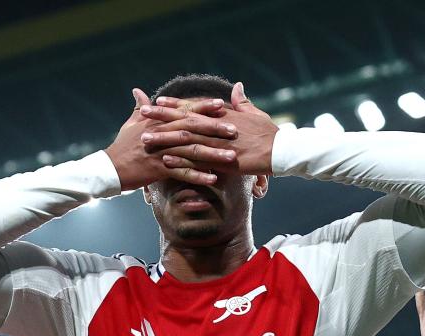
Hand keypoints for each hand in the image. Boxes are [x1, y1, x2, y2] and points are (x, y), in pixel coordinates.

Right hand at [104, 88, 236, 189]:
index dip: (203, 107)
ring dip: (212, 154)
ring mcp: (160, 152)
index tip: (222, 104)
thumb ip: (139, 108)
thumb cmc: (121, 146)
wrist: (108, 169)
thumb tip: (138, 91)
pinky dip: (198, 176)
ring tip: (231, 156)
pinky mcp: (157, 170)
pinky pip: (181, 174)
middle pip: (192, 129)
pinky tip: (213, 178)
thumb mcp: (130, 124)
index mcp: (158, 123)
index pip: (184, 112)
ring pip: (191, 152)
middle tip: (235, 130)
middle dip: (214, 129)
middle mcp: (161, 135)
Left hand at [143, 82, 277, 175]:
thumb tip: (237, 87)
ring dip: (165, 139)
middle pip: (185, 120)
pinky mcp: (223, 160)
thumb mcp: (257, 114)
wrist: (282, 151)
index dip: (175, 105)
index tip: (158, 101)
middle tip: (142, 113)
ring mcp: (219, 144)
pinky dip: (182, 160)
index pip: (195, 108)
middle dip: (162, 117)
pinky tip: (165, 160)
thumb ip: (243, 102)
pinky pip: (198, 160)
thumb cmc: (271, 134)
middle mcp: (218, 127)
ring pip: (187, 139)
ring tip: (145, 139)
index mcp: (224, 115)